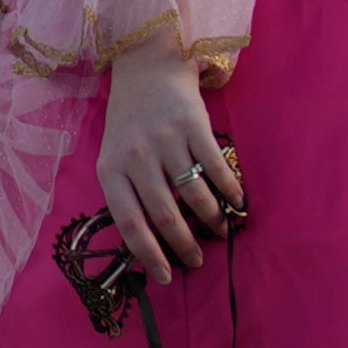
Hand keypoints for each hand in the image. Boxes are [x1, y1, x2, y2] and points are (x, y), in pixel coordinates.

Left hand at [89, 44, 243, 279]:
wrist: (147, 70)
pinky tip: (236, 202)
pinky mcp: (193, 126)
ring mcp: (164, 140)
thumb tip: (149, 246)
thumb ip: (128, 194)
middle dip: (185, 245)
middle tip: (198, 260)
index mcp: (110, 169)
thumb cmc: (130, 125)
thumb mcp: (115, 157)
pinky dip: (230, 191)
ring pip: (194, 195)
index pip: (128, 222)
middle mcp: (135, 156)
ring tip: (219, 230)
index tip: (165, 277)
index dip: (147, 254)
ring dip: (212, 220)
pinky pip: (216, 169)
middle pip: (165, 215)